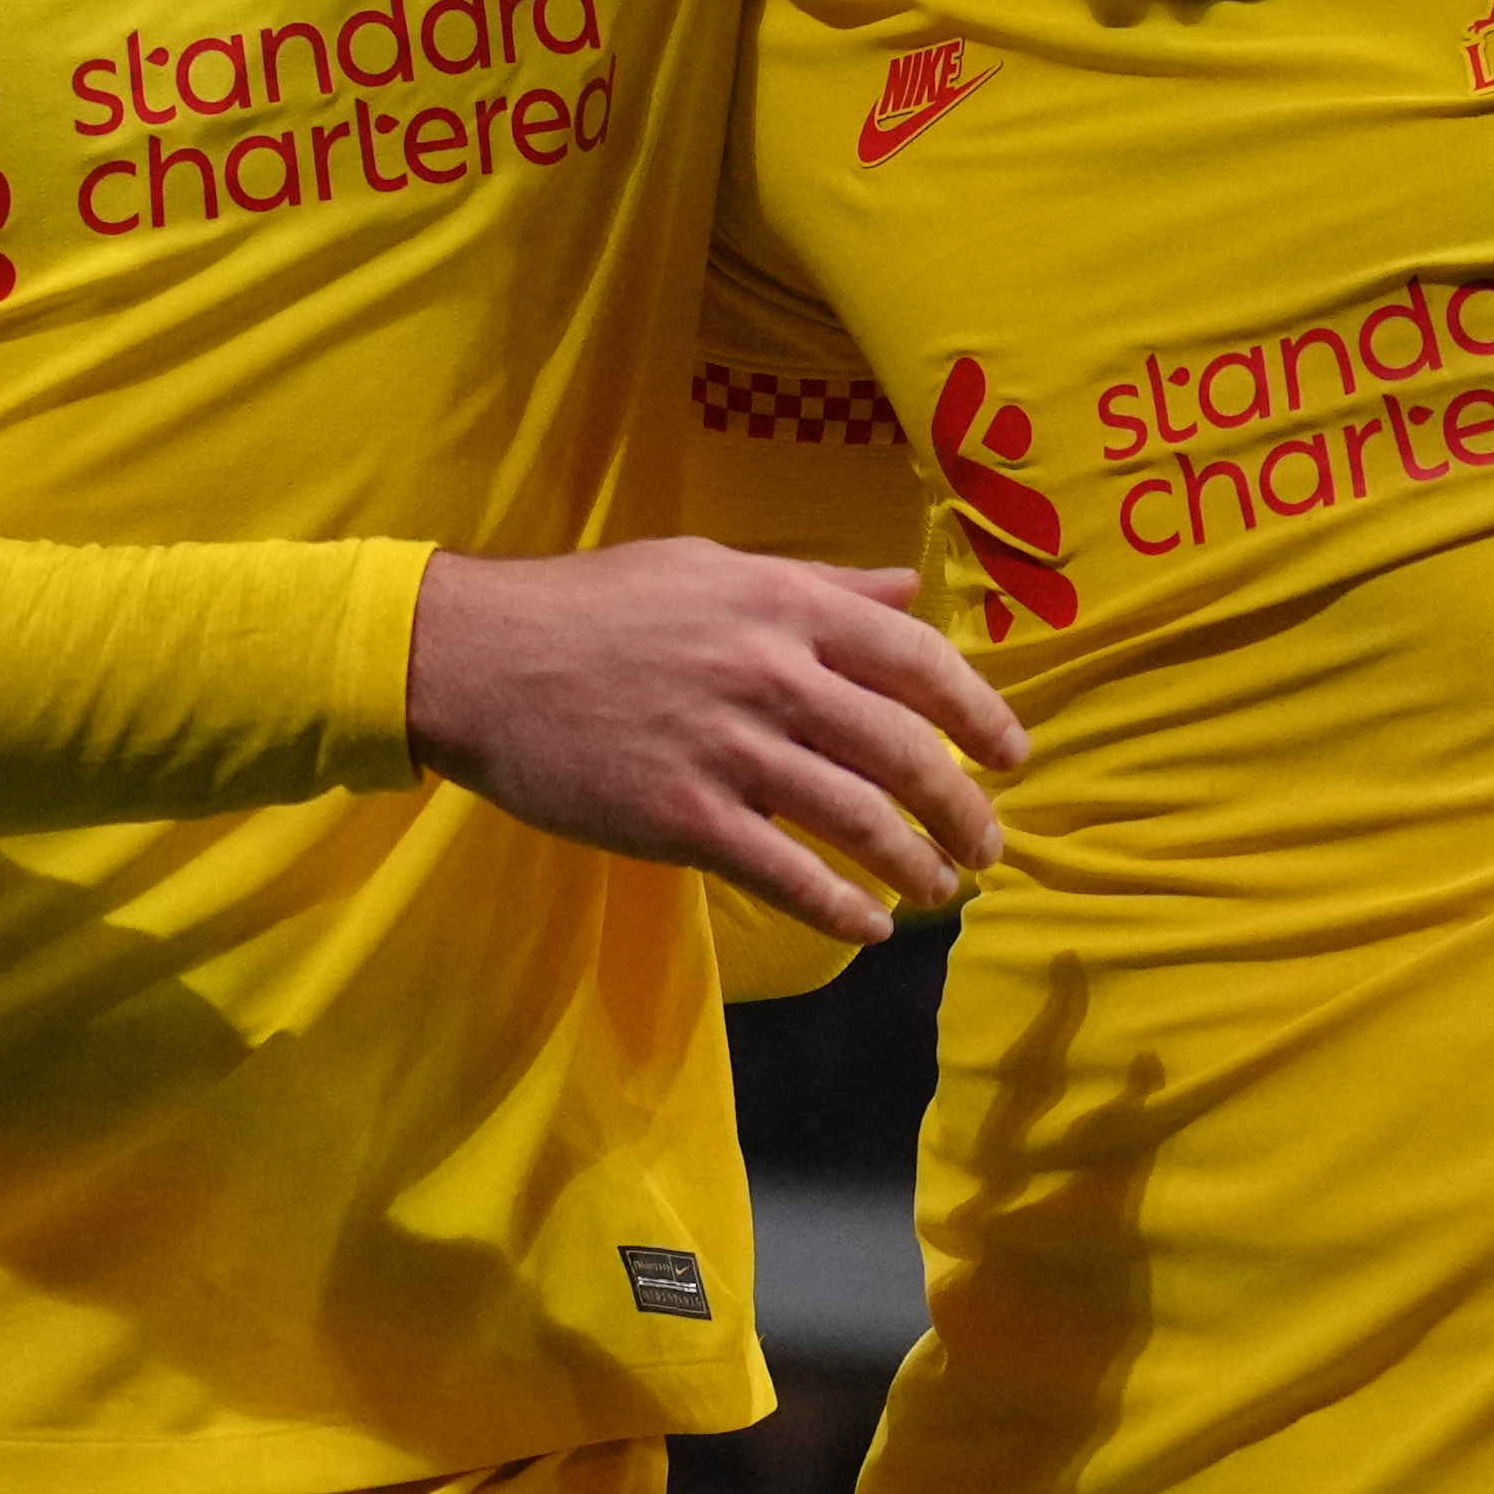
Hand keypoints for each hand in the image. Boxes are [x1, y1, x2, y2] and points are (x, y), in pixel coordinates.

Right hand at [409, 545, 1023, 946]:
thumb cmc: (596, 605)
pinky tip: (868, 927)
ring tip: (939, 892)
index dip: (980, 714)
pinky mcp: (684, 820)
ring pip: (858, 823)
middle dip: (962, 810)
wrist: (481, 659)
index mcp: (785, 604)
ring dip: (915, 868)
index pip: (918, 661)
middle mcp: (773, 674)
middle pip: (903, 754)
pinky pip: (787, 876)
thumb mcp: (712, 566)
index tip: (1013, 756)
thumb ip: (819, 584)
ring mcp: (729, 752)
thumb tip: (907, 587)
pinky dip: (841, 910)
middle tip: (988, 846)